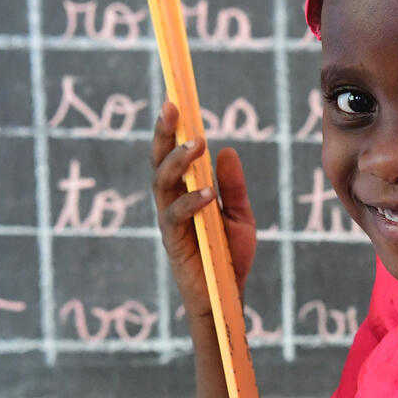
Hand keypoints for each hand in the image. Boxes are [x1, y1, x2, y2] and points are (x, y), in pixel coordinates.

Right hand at [151, 101, 256, 321]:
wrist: (227, 297)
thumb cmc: (229, 257)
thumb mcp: (239, 215)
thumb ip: (232, 186)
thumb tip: (226, 150)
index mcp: (183, 193)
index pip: (171, 155)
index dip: (170, 129)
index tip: (174, 100)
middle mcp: (170, 204)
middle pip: (158, 162)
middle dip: (163, 134)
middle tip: (172, 108)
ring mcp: (169, 222)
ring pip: (161, 184)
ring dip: (177, 161)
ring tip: (198, 144)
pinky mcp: (174, 243)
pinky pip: (175, 217)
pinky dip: (191, 202)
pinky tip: (207, 193)